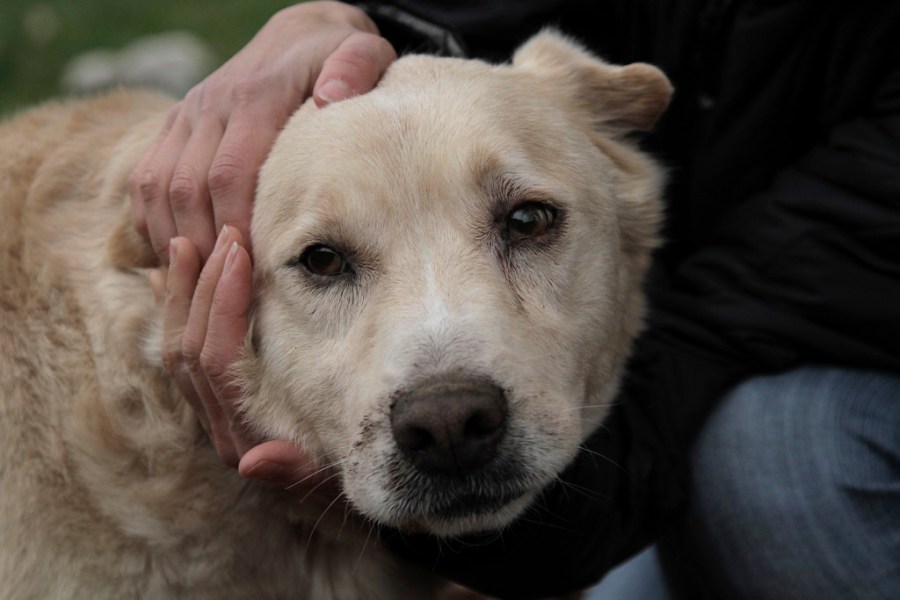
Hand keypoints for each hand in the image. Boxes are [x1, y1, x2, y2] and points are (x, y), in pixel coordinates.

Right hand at [130, 0, 395, 263]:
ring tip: (202, 283)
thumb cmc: (337, 57)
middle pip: (188, 188)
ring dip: (175, 239)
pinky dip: (152, 221)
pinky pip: (144, 178)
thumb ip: (355, 69)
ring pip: (158, 187)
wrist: (299, 33)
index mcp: (256, 95)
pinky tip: (177, 256)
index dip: (238, 226)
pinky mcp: (175, 124)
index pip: (232, 172)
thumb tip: (331, 98)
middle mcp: (210, 104)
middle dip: (205, 245)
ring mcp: (187, 114)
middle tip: (228, 291)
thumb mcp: (363, 51)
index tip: (256, 269)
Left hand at [155, 227, 336, 495]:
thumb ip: (295, 470)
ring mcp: (212, 412)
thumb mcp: (332, 472)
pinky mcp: (213, 398)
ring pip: (177, 349)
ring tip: (188, 244)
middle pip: (190, 349)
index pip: (217, 362)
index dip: (225, 305)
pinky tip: (167, 277)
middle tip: (222, 236)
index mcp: (242, 437)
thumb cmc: (350, 469)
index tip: (241, 255)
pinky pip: (180, 351)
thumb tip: (251, 463)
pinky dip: (174, 312)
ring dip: (182, 295)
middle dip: (203, 289)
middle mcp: (219, 426)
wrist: (363, 481)